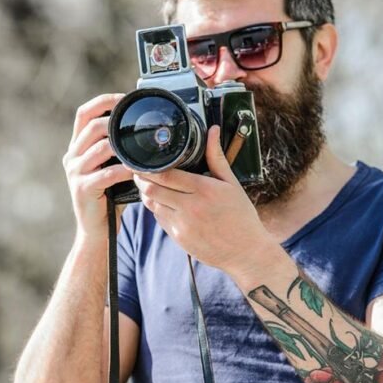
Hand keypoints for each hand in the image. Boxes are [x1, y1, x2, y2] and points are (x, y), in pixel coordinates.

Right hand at [62, 94, 133, 244]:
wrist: (97, 230)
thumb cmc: (109, 197)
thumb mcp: (109, 167)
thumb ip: (116, 148)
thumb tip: (140, 128)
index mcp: (77, 147)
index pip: (83, 114)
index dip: (102, 101)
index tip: (123, 98)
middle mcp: (72, 156)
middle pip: (92, 127)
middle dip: (115, 122)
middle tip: (137, 124)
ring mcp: (75, 172)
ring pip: (100, 148)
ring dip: (123, 146)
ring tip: (140, 147)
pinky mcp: (82, 189)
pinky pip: (107, 174)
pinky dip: (125, 170)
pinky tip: (137, 170)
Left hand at [133, 125, 270, 275]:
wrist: (246, 252)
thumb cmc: (241, 215)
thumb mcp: (232, 183)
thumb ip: (216, 157)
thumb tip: (212, 130)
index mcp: (204, 190)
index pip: (166, 174)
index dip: (148, 167)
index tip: (141, 161)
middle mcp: (191, 207)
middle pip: (152, 189)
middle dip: (141, 178)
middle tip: (137, 170)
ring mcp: (182, 225)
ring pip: (151, 204)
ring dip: (145, 193)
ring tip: (145, 183)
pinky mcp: (178, 238)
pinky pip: (158, 218)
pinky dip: (155, 208)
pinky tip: (160, 201)